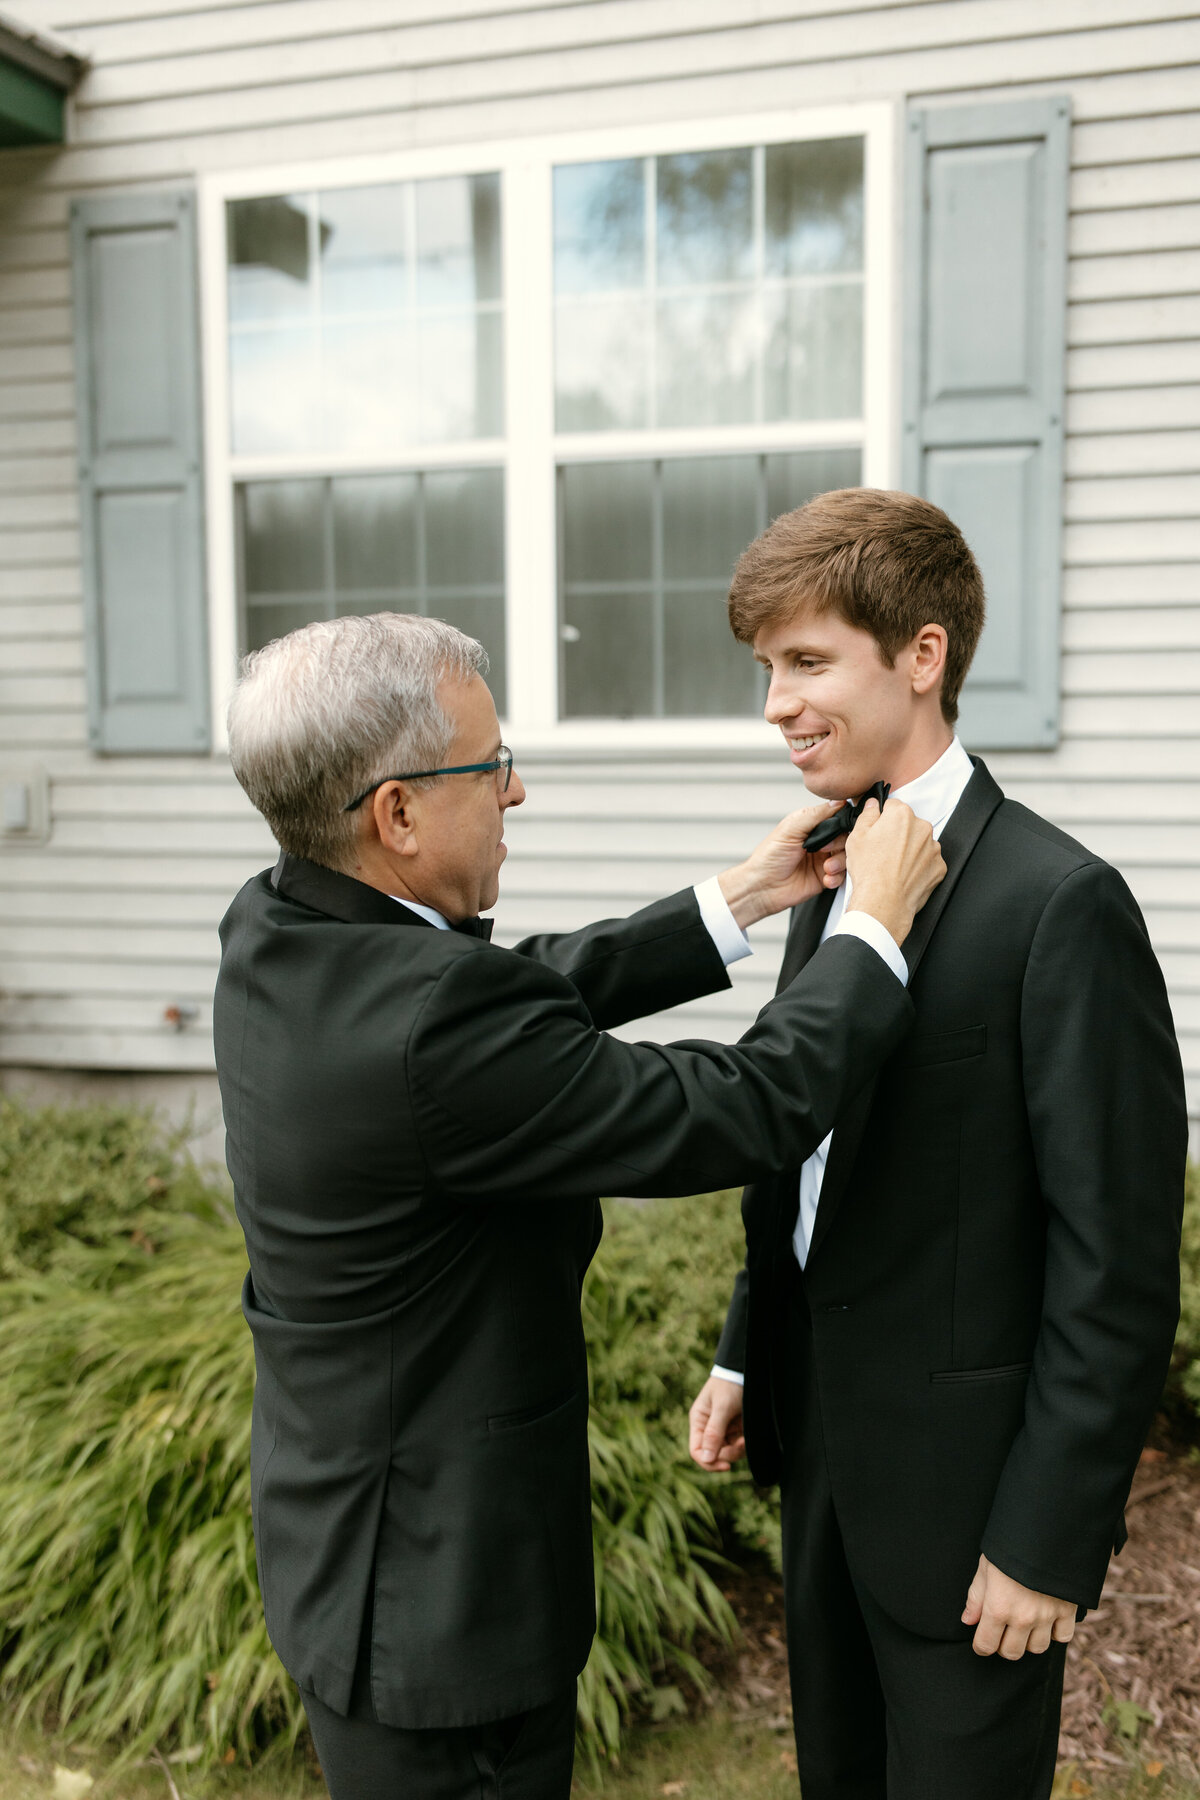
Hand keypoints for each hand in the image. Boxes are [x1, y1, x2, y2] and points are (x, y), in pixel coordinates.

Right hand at [688, 1376, 746, 1471]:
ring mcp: (725, 1430)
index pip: (697, 1451)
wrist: (745, 1371)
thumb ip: (714, 1432)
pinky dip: (746, 1443)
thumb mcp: (722, 1407)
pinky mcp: (738, 1430)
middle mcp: (710, 1428)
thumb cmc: (730, 1385)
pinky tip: (749, 1434)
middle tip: (742, 1443)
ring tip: (747, 1436)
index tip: (725, 1465)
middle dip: (730, 1453)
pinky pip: (740, 1445)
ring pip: (729, 1452)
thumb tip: (706, 1459)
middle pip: (716, 1455)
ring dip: (739, 1448)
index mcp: (699, 1422)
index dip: (709, 1462)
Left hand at [717, 801, 850, 928]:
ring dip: (840, 863)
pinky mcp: (824, 877)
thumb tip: (838, 802)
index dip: (843, 823)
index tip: (840, 829)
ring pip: (846, 857)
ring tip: (826, 868)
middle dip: (840, 845)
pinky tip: (825, 878)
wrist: (762, 887)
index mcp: (811, 825)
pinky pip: (841, 876)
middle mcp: (819, 841)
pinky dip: (836, 878)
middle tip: (825, 850)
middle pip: (846, 838)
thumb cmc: (768, 857)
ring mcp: (822, 859)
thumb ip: (815, 814)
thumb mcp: (790, 829)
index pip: (837, 818)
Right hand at [844, 799, 944, 946]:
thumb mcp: (857, 836)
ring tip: (892, 866)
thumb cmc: (869, 871)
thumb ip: (868, 814)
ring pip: (919, 844)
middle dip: (897, 835)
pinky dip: (918, 867)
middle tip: (882, 851)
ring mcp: (933, 848)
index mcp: (902, 815)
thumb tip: (873, 804)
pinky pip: (928, 862)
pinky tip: (903, 875)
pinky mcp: (939, 867)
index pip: (893, 807)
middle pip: (908, 825)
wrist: (883, 902)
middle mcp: (922, 828)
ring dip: (909, 851)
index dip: (882, 820)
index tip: (877, 832)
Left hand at [962, 1555, 1076, 1658]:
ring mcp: (1046, 1617)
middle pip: (1012, 1652)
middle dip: (1003, 1644)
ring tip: (1024, 1624)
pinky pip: (1062, 1637)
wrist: (1045, 1530)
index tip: (982, 1641)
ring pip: (1037, 1648)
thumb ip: (976, 1597)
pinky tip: (1047, 1620)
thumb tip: (968, 1620)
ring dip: (1029, 1640)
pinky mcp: (1067, 1610)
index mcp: (998, 1608)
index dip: (981, 1646)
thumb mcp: (985, 1567)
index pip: (986, 1645)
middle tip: (1002, 1631)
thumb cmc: (1009, 1547)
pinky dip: (1055, 1632)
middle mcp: (1022, 1618)